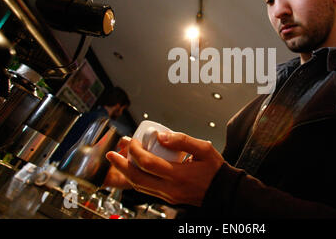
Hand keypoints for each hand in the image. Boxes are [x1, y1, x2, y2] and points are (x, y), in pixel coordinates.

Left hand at [105, 131, 224, 205]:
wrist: (223, 192)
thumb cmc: (215, 170)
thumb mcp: (205, 148)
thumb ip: (182, 140)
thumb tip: (161, 136)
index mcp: (179, 174)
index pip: (147, 163)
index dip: (135, 150)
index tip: (133, 141)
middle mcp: (170, 188)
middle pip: (136, 178)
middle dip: (121, 165)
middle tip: (112, 154)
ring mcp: (168, 196)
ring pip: (139, 186)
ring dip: (126, 173)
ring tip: (118, 161)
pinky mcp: (168, 199)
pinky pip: (147, 190)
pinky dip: (136, 179)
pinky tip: (134, 170)